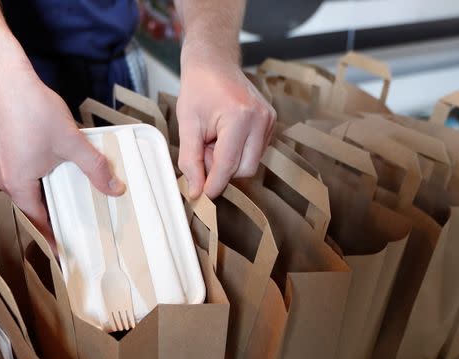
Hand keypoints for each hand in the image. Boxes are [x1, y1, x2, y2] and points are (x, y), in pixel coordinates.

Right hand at [0, 64, 124, 237]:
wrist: (4, 77)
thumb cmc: (31, 110)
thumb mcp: (71, 143)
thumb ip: (95, 168)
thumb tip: (115, 188)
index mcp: (18, 185)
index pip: (37, 222)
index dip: (52, 238)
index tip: (64, 255)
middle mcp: (6, 178)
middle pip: (32, 208)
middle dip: (52, 219)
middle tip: (73, 229)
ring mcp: (3, 163)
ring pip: (28, 190)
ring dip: (47, 197)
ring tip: (69, 202)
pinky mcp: (6, 149)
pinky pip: (25, 174)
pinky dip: (41, 179)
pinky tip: (58, 171)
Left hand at [177, 51, 275, 198]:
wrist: (214, 63)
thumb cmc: (198, 88)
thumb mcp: (187, 125)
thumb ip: (190, 161)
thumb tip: (196, 191)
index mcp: (240, 117)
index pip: (227, 165)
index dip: (213, 184)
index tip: (200, 196)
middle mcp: (261, 119)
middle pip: (243, 170)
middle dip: (221, 169)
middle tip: (204, 150)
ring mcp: (270, 121)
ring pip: (250, 164)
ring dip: (229, 161)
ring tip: (214, 139)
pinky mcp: (271, 123)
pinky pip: (255, 153)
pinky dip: (238, 152)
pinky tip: (225, 136)